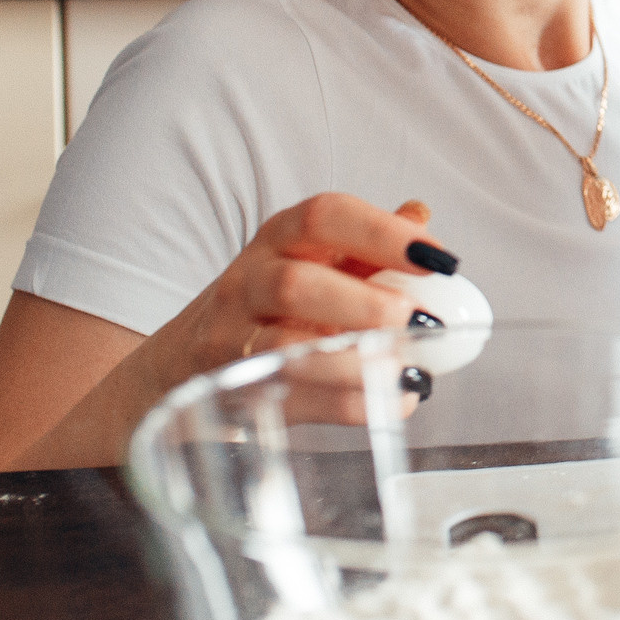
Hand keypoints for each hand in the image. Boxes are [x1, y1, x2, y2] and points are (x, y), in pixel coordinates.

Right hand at [148, 193, 452, 393]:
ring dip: (355, 361)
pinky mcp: (234, 391)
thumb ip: (366, 245)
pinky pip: (292, 398)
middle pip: (296, 285)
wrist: (179, 363)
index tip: (439, 260)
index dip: (384, 234)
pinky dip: (348, 404)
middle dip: (365, 305)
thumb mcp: (311, 261)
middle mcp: (248, 282)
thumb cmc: (268, 304)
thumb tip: (421, 215)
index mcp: (279, 238)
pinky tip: (392, 401)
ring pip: (285, 348)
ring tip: (408, 370)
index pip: (325, 216)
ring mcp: (232, 340)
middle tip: (419, 321)